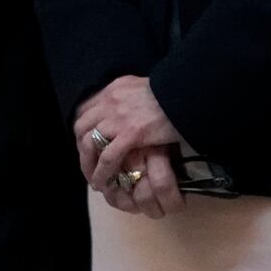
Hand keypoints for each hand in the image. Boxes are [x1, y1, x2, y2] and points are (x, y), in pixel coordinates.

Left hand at [74, 74, 184, 210]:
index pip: (86, 109)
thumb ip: (130, 98)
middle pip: (81, 127)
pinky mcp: (130, 134)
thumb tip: (128, 110)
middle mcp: (110, 101)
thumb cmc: (174, 94)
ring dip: (88, 163)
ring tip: (93, 178)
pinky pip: (108, 157)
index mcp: (113, 89)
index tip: (86, 143)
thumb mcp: (145, 88)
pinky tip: (103, 182)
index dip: (83, 128)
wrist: (189, 95)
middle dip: (81, 147)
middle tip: (88, 163)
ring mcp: (118, 118)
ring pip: (89, 143)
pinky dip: (102, 171)